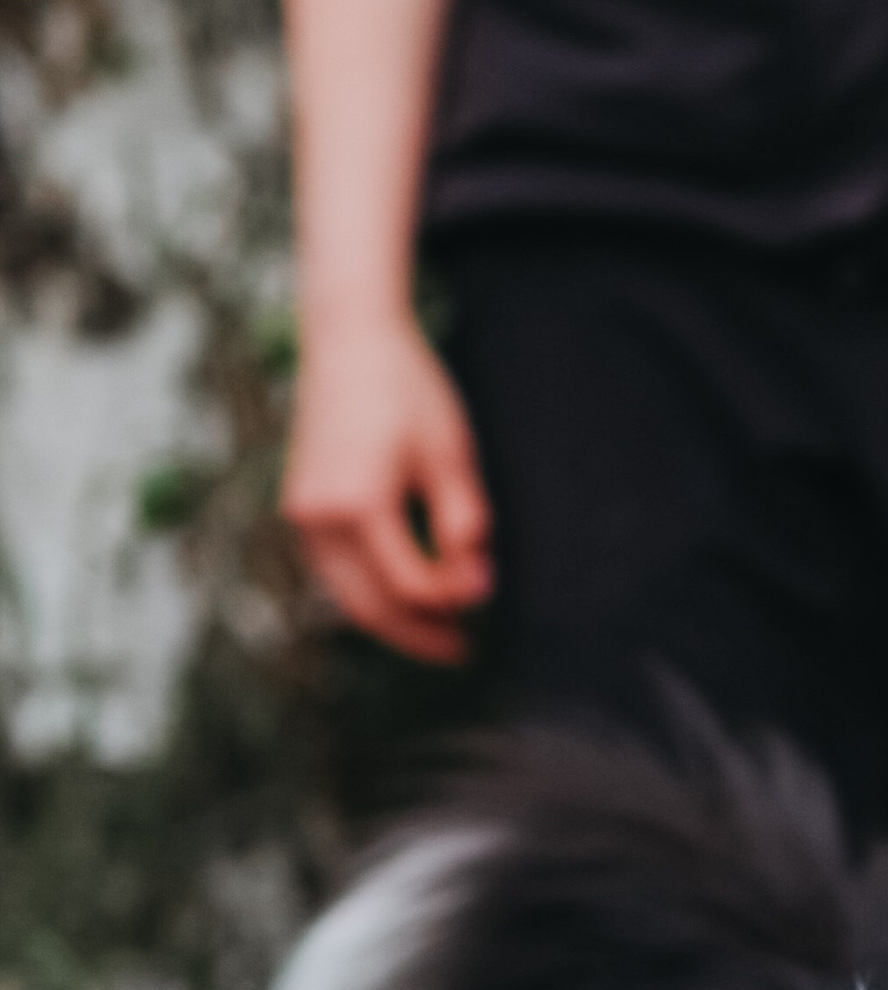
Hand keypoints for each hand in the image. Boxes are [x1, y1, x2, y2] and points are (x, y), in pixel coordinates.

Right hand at [283, 314, 492, 663]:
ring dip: (394, 623)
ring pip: (348, 598)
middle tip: (463, 650)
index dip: (454, 598)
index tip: (488, 590)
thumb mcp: (451, 456)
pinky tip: (405, 599)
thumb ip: (464, 525)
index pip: (411, 584)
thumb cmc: (407, 390)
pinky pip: (335, 574)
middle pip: (373, 608)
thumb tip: (476, 588)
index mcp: (360, 502)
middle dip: (420, 636)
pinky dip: (369, 595)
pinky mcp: (299, 509)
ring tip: (440, 633)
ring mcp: (302, 515)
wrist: (349, 339)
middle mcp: (320, 516)